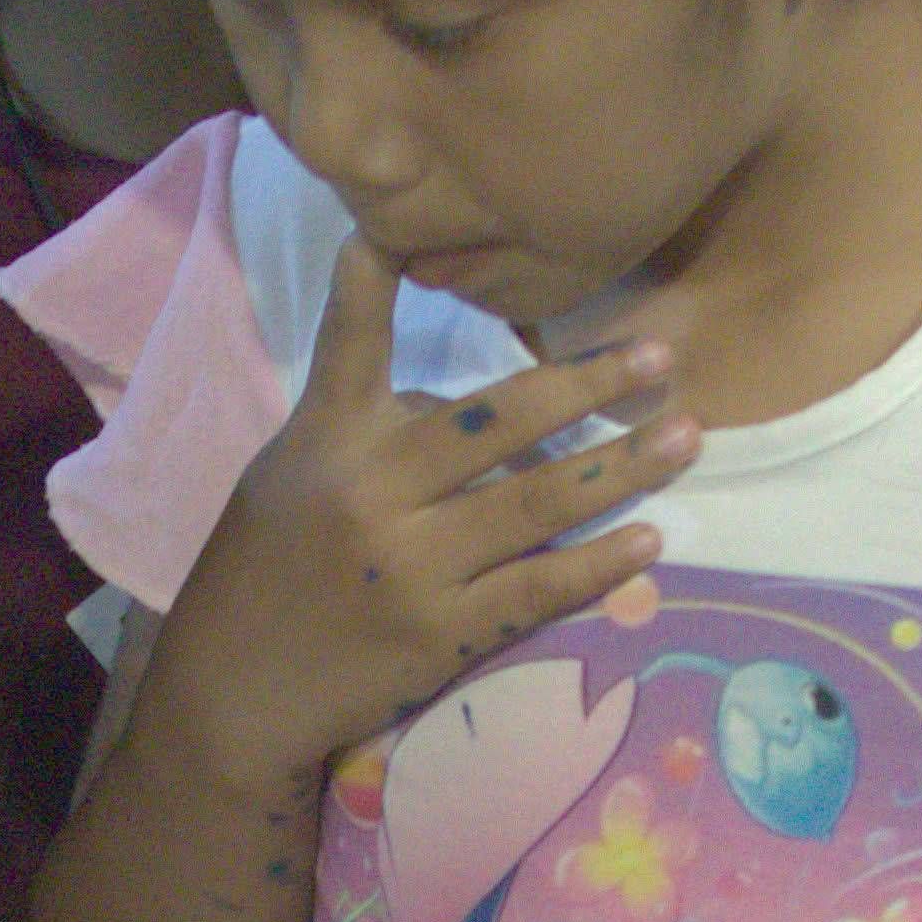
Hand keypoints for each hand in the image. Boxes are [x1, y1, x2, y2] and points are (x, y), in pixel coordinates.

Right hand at [145, 241, 691, 797]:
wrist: (236, 692)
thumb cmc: (266, 570)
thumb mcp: (289, 473)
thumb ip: (361, 420)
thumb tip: (457, 394)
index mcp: (329, 440)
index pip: (353, 344)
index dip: (370, 282)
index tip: (397, 230)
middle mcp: (372, 493)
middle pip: (496, 422)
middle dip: (586, 385)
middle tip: (659, 355)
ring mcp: (412, 567)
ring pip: (536, 503)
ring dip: (622, 468)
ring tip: (685, 435)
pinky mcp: (442, 634)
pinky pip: (537, 589)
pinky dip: (597, 564)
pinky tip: (647, 541)